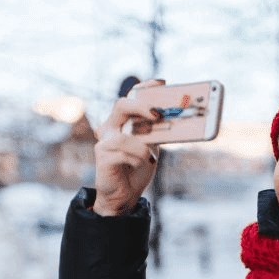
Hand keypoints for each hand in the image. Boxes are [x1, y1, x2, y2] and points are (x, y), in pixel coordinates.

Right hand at [92, 79, 163, 215]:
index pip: (131, 97)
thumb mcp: (152, 148)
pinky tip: (141, 165)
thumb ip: (157, 133)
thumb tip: (176, 118)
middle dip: (141, 106)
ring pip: (126, 136)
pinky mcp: (102, 156)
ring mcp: (104, 141)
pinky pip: (124, 153)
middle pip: (122, 105)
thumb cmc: (137, 170)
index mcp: (123, 123)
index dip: (145, 88)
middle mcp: (111, 128)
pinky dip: (137, 159)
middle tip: (158, 114)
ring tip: (150, 158)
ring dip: (143, 147)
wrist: (124, 196)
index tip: (162, 83)